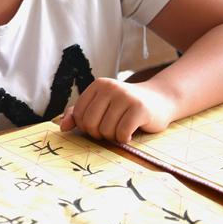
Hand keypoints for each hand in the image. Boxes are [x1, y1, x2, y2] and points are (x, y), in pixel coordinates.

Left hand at [58, 77, 175, 143]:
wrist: (160, 100)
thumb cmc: (125, 106)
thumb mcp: (101, 105)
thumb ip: (78, 114)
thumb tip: (62, 127)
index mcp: (98, 85)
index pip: (78, 114)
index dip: (86, 126)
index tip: (99, 124)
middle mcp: (111, 87)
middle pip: (90, 124)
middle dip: (99, 133)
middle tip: (111, 129)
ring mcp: (126, 97)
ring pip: (106, 131)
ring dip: (113, 137)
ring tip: (123, 129)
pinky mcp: (140, 108)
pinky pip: (122, 133)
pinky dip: (125, 139)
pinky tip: (131, 133)